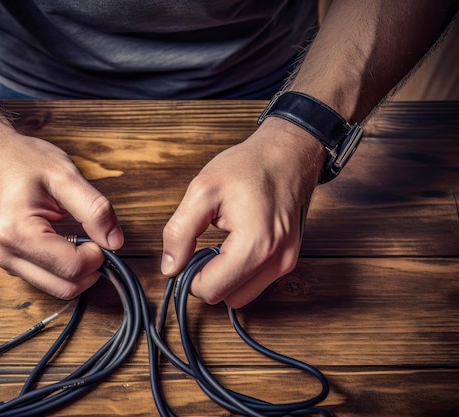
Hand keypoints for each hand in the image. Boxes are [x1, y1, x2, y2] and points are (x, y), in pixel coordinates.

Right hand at [0, 125, 122, 299]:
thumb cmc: (22, 160)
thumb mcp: (65, 175)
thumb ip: (94, 209)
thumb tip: (115, 241)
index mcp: (16, 232)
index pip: (71, 267)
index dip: (97, 255)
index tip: (102, 234)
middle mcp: (4, 253)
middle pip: (64, 287)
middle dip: (90, 269)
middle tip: (95, 238)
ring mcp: (3, 261)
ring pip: (57, 288)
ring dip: (77, 270)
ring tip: (79, 238)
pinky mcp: (8, 262)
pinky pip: (46, 278)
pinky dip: (64, 267)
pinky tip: (65, 243)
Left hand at [161, 118, 326, 307]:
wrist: (289, 153)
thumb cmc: (249, 166)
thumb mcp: (202, 190)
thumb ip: (180, 232)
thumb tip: (170, 267)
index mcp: (256, 245)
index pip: (211, 290)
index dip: (189, 276)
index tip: (186, 254)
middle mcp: (277, 260)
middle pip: (227, 298)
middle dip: (207, 278)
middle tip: (200, 248)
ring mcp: (287, 262)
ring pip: (243, 295)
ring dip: (225, 278)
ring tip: (220, 245)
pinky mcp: (290, 259)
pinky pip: (257, 282)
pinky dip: (240, 272)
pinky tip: (235, 245)